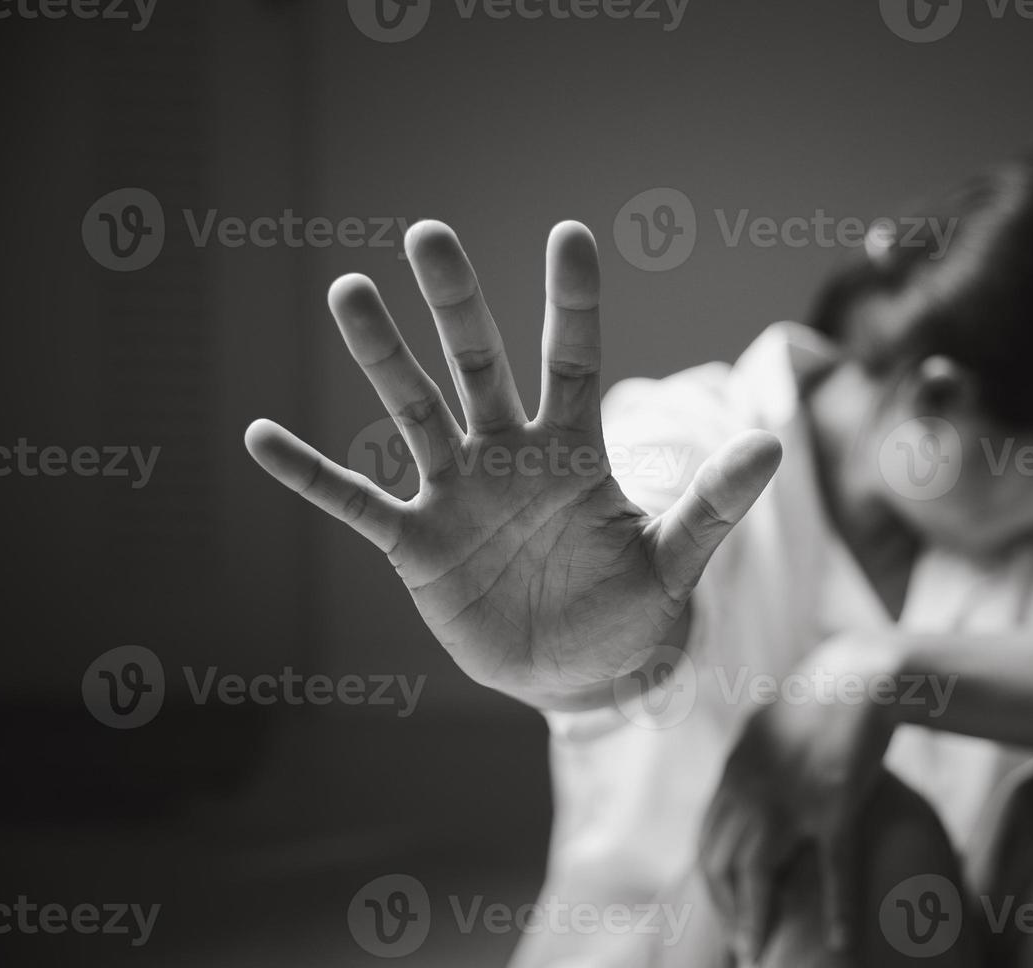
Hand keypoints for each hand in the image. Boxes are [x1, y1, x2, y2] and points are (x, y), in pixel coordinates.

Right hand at [244, 220, 781, 709]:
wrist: (580, 669)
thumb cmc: (631, 606)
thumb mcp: (674, 558)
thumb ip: (713, 504)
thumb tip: (773, 443)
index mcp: (574, 449)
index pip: (574, 358)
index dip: (572, 301)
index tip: (569, 236)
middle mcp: (509, 454)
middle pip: (479, 365)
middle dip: (457, 305)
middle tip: (428, 234)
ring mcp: (458, 494)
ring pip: (413, 412)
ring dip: (382, 359)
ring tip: (348, 293)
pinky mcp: (418, 545)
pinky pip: (356, 503)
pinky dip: (312, 476)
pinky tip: (259, 438)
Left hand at [699, 632, 903, 959]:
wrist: (861, 677)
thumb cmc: (820, 702)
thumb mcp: (766, 728)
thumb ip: (746, 762)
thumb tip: (731, 788)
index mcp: (735, 772)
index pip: (707, 840)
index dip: (711, 882)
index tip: (722, 909)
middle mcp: (752, 788)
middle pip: (721, 862)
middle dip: (725, 908)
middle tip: (742, 942)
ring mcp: (791, 797)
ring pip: (760, 872)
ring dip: (757, 918)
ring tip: (761, 951)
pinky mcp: (835, 803)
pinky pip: (833, 867)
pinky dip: (836, 908)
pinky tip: (838, 940)